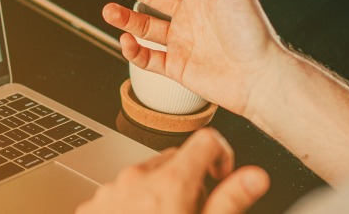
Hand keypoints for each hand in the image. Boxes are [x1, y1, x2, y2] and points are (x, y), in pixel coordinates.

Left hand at [77, 128, 269, 213]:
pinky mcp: (93, 207)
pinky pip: (119, 195)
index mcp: (172, 182)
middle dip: (190, 181)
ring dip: (159, 194)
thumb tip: (255, 177)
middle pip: (174, 161)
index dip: (221, 157)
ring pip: (145, 178)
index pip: (205, 141)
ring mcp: (111, 191)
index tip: (221, 178)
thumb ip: (230, 201)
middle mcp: (138, 178)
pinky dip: (133, 207)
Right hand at [95, 0, 284, 117]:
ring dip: (124, 17)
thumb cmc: (253, 33)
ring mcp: (183, 41)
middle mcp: (191, 15)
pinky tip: (126, 41)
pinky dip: (134, 50)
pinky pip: (148, 57)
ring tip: (107, 11)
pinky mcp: (178, 66)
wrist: (260, 77)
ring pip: (144, 25)